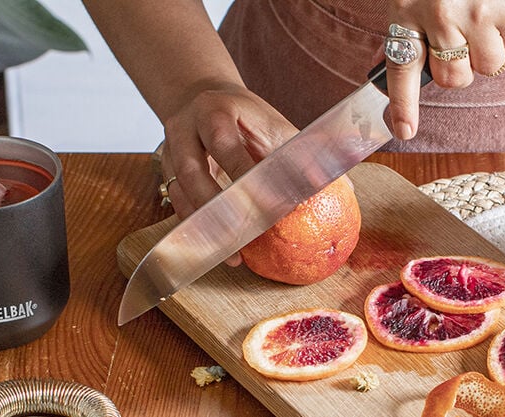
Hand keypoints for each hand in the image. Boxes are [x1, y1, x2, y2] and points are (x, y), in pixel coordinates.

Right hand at [159, 83, 298, 263]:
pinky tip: (216, 248)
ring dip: (206, 223)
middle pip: (192, 169)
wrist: (205, 101)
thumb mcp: (274, 126)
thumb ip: (300, 154)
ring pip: (180, 190)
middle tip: (247, 232)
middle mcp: (184, 128)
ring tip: (232, 252)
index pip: (224, 144)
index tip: (270, 204)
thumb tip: (340, 188)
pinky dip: (196, 227)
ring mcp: (170, 150)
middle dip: (219, 205)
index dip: (244, 174)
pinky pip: (176, 203)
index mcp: (214, 110)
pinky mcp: (165, 171)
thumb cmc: (249, 118)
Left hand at [384, 0, 504, 138]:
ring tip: (486, 7)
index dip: (403, 105)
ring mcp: (483, 15)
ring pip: (493, 63)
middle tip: (464, 38)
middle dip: (462, 66)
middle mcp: (444, 16)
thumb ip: (415, 24)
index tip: (404, 131)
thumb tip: (417, 64)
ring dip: (492, 43)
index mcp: (410, 8)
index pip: (402, 68)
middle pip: (456, 77)